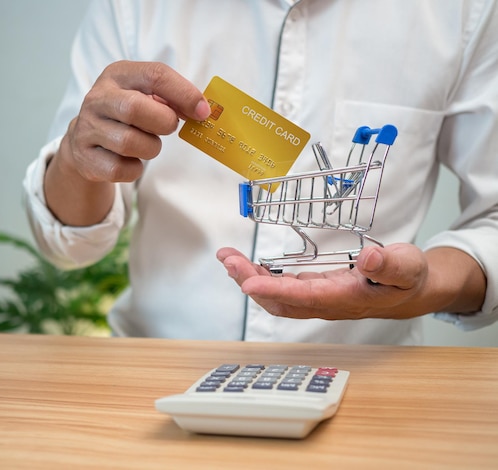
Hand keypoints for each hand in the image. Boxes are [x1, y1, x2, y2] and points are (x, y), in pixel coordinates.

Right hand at [45, 61, 209, 225]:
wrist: (84, 140)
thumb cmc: (125, 115)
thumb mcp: (144, 94)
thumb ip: (172, 97)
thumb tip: (200, 110)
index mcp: (117, 75)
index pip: (154, 75)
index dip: (184, 93)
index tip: (202, 111)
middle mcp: (97, 99)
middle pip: (134, 108)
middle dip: (163, 122)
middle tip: (168, 127)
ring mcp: (87, 129)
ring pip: (129, 143)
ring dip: (150, 147)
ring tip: (147, 143)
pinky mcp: (86, 159)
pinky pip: (121, 169)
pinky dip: (135, 169)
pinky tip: (131, 160)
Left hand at [217, 243, 436, 320]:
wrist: (410, 291)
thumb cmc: (407, 278)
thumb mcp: (407, 266)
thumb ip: (390, 264)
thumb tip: (369, 257)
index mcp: (345, 298)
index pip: (303, 297)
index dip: (274, 290)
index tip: (248, 282)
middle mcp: (325, 304)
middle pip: (280, 301)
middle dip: (250, 282)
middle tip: (228, 260)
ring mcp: (317, 300)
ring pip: (277, 297)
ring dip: (250, 279)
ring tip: (229, 259)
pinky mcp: (314, 292)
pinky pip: (282, 290)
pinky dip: (262, 278)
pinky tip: (248, 267)